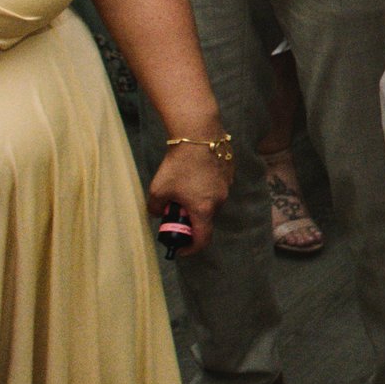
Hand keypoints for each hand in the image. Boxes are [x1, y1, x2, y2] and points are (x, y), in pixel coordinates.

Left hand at [147, 138, 228, 254]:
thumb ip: (155, 207)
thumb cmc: (178, 165)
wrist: (199, 135)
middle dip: (190, 218)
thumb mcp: (158, 189)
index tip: (181, 248)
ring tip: (184, 186)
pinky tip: (194, 173)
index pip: (202, 239)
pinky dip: (206, 187)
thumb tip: (157, 212)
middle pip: (205, 218)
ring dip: (198, 201)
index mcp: (203, 209)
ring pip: (212, 202)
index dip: (191, 248)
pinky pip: (217, 187)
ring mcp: (226, 186)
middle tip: (175, 209)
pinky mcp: (229, 173)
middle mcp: (219, 201)